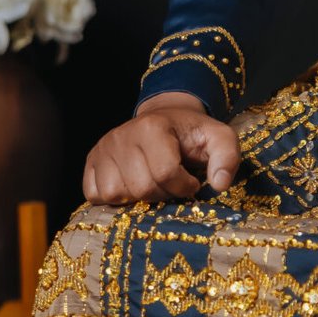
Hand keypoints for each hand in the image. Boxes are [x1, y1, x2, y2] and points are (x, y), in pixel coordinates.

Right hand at [83, 92, 239, 205]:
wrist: (165, 118)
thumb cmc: (192, 133)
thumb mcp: (219, 138)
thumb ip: (227, 157)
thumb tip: (219, 184)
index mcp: (151, 127)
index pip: (165, 173)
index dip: (183, 186)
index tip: (191, 181)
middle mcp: (121, 136)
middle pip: (141, 188)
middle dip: (163, 193)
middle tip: (172, 184)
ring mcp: (102, 149)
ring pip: (115, 194)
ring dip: (138, 198)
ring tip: (152, 184)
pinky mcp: (90, 162)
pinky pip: (94, 195)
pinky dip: (114, 198)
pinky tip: (131, 187)